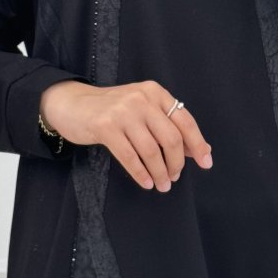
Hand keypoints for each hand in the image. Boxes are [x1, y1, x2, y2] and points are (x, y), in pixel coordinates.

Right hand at [40, 79, 212, 192]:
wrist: (71, 103)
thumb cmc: (111, 110)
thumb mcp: (142, 110)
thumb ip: (168, 126)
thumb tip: (198, 149)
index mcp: (155, 92)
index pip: (184, 120)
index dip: (197, 144)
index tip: (206, 163)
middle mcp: (141, 98)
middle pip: (171, 138)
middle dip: (176, 163)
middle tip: (174, 178)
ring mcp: (123, 112)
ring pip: (151, 150)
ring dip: (159, 172)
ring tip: (161, 184)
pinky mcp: (105, 126)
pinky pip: (130, 157)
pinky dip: (141, 173)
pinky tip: (146, 182)